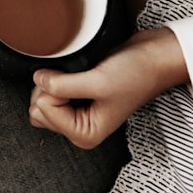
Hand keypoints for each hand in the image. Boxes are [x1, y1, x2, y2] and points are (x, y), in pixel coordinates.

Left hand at [28, 28, 188, 148]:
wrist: (154, 57)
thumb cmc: (137, 74)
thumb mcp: (98, 81)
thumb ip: (62, 85)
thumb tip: (37, 79)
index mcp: (85, 134)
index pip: (43, 110)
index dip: (57, 90)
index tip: (81, 83)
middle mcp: (79, 127)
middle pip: (38, 108)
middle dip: (51, 88)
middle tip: (80, 79)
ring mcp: (76, 112)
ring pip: (41, 98)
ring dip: (54, 81)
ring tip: (82, 75)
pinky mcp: (75, 96)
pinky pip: (49, 89)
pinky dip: (57, 76)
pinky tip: (78, 73)